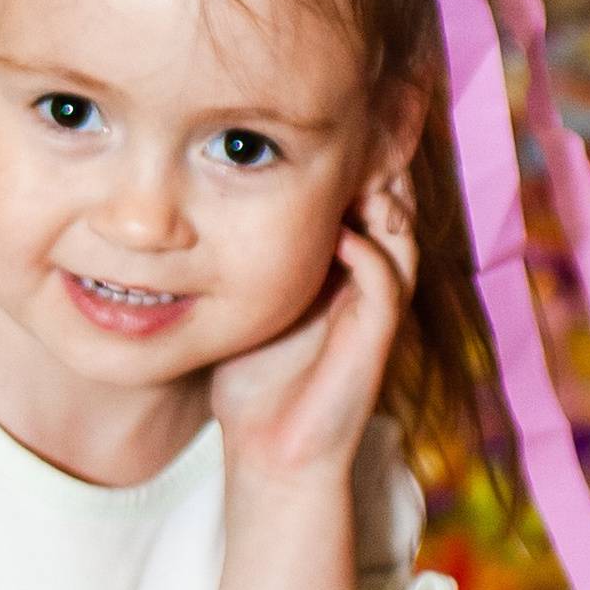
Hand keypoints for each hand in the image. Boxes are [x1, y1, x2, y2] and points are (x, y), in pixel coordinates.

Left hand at [208, 165, 417, 489]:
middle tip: (339, 138)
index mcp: (341, 268)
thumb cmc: (253, 382)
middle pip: (390, 202)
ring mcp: (374, 306)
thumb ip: (236, 258)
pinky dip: (365, 249)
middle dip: (370, 166)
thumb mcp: (241, 304)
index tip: (309, 137)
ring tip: (346, 173)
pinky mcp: (376, 336)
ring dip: (376, 199)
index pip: (361, 196)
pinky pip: (385, 279)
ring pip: (399, 233)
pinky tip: (337, 233)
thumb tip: (190, 209)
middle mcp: (366, 280)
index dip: (347, 162)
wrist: (271, 453)